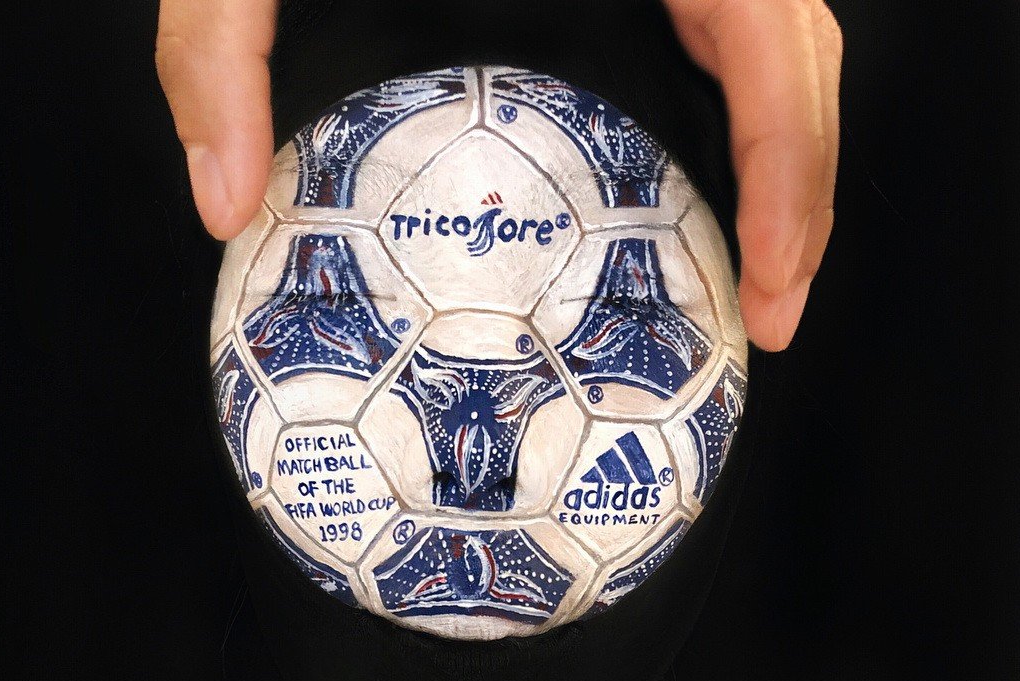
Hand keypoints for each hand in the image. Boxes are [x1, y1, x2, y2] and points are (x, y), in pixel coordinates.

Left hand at [155, 0, 841, 351]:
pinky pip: (723, 25)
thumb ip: (219, 41)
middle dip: (799, 193)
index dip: (788, 161)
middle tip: (769, 313)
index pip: (768, 31)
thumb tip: (223, 203)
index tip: (773, 274)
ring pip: (777, 36)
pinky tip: (703, 188)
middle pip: (797, 49)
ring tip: (752, 274)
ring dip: (780, 162)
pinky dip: (734, 115)